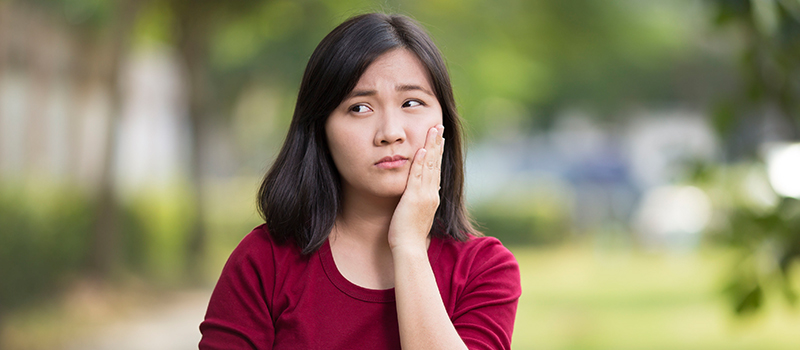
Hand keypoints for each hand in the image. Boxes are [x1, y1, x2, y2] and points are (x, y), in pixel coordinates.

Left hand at [387, 124, 444, 252]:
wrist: (409, 248)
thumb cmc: (409, 236)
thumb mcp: (417, 215)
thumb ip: (421, 203)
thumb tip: (424, 195)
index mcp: (432, 197)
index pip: (436, 170)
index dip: (437, 154)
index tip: (438, 139)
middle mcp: (431, 194)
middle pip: (435, 164)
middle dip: (437, 144)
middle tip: (439, 126)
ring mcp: (424, 195)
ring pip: (429, 166)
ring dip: (431, 147)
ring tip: (433, 130)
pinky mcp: (414, 198)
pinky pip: (417, 177)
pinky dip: (419, 162)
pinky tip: (420, 149)